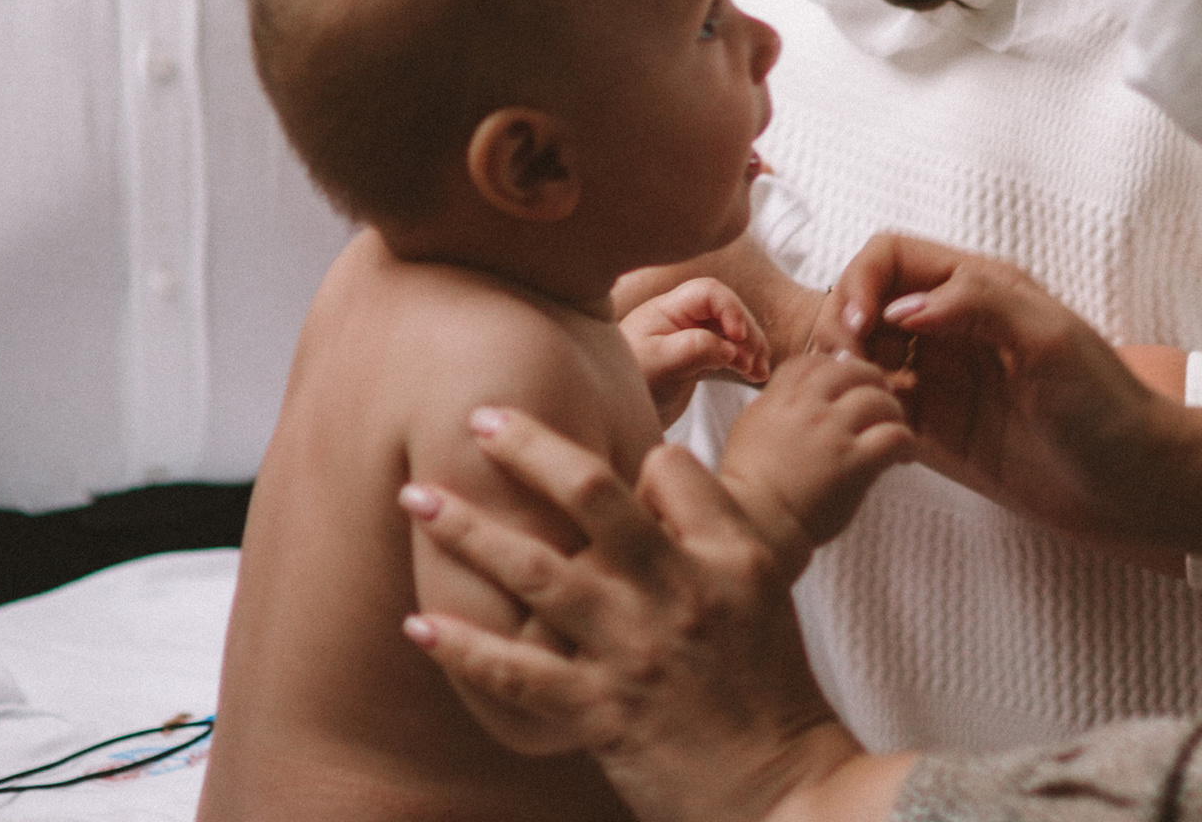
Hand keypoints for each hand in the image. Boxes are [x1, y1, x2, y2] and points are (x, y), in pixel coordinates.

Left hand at [400, 407, 910, 821]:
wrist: (785, 793)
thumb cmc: (769, 685)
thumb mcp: (761, 585)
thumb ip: (705, 526)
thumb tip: (644, 478)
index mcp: (724, 552)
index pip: (664, 468)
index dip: (628, 454)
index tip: (587, 456)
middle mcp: (675, 589)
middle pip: (591, 493)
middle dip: (527, 448)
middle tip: (478, 416)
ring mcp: (635, 650)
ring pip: (537, 572)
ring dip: (469, 531)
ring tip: (416, 498)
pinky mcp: (602, 714)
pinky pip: (519, 675)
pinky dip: (464, 648)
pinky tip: (420, 624)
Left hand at [614, 231, 829, 368]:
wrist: (615, 412)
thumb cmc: (631, 381)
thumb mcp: (658, 364)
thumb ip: (693, 350)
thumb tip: (730, 349)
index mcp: (668, 309)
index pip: (709, 292)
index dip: (730, 309)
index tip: (737, 339)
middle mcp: (682, 318)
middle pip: (727, 310)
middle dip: (746, 332)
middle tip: (753, 363)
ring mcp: (692, 337)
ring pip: (733, 331)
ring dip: (752, 347)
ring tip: (759, 372)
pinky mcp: (699, 358)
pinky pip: (730, 350)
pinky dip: (746, 360)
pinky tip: (755, 376)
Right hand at [718, 352, 913, 573]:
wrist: (756, 524)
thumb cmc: (749, 483)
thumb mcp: (750, 426)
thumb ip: (775, 401)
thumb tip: (797, 388)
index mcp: (780, 397)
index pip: (816, 363)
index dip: (835, 368)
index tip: (845, 383)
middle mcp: (808, 407)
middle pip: (852, 371)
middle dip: (870, 380)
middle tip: (880, 396)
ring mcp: (833, 433)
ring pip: (878, 399)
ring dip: (892, 411)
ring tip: (893, 426)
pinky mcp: (854, 463)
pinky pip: (894, 436)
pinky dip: (905, 441)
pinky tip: (903, 456)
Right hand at [829, 234, 1201, 567]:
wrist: (1139, 486)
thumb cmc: (1106, 406)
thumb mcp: (1049, 337)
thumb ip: (977, 301)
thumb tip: (900, 307)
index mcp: (978, 287)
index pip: (891, 257)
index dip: (861, 283)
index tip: (857, 329)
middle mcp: (954, 325)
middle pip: (868, 302)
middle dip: (843, 326)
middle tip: (842, 371)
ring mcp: (947, 377)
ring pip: (868, 353)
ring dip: (849, 370)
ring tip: (857, 402)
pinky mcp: (944, 430)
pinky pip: (883, 406)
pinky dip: (865, 411)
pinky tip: (876, 430)